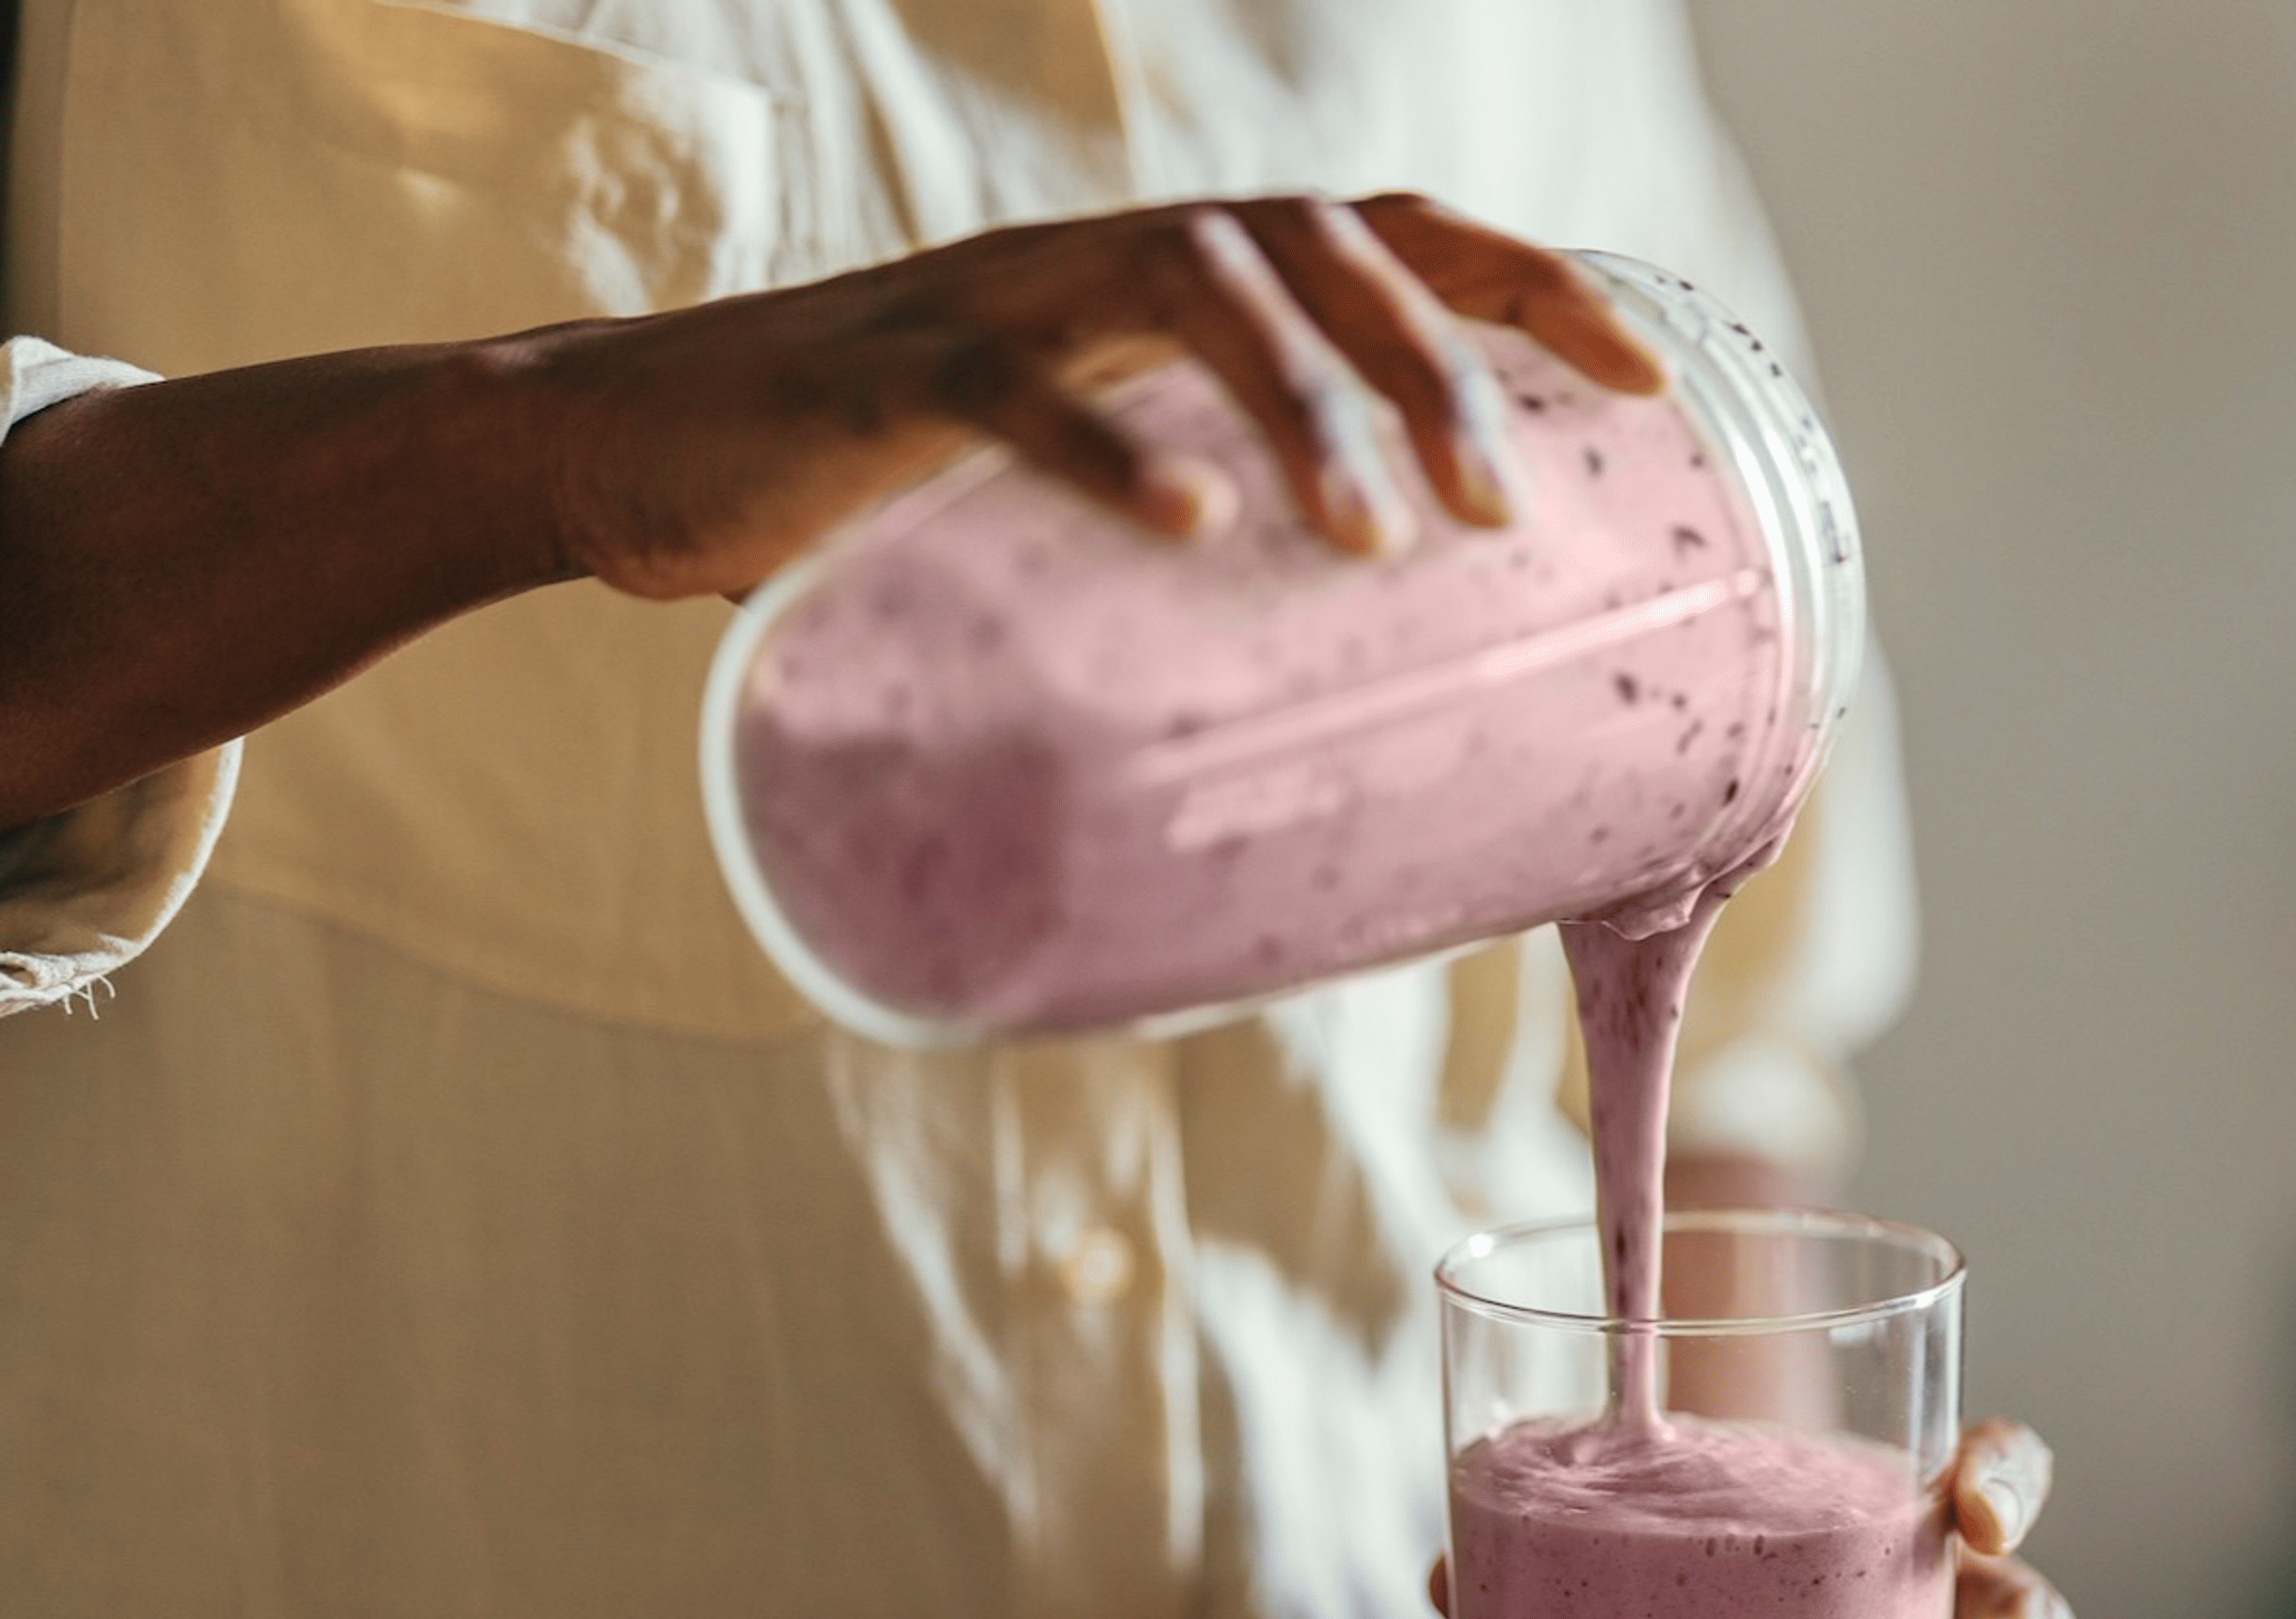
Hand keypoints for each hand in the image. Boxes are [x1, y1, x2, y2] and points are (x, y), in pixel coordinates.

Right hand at [513, 192, 1668, 598]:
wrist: (644, 454)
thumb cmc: (897, 502)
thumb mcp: (1088, 505)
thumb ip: (1208, 553)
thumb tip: (1368, 708)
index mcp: (1178, 280)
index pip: (1392, 234)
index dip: (1530, 286)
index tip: (1651, 381)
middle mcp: (1112, 255)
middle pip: (1324, 248)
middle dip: (1440, 372)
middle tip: (1503, 517)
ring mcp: (1001, 298)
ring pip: (1196, 289)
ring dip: (1309, 405)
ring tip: (1378, 542)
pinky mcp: (892, 374)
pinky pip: (1016, 387)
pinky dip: (1112, 444)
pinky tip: (1194, 522)